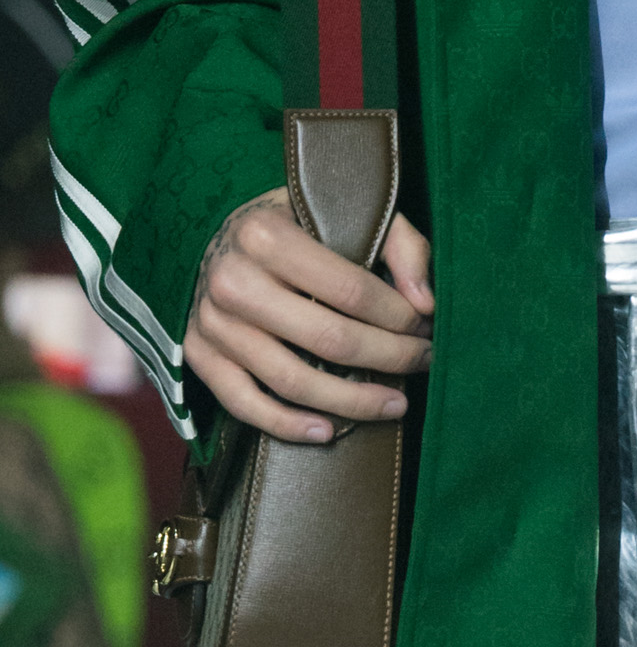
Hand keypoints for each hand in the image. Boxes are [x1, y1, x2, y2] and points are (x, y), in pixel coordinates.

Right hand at [185, 189, 433, 442]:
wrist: (219, 240)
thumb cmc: (293, 231)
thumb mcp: (341, 214)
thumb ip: (398, 243)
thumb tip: (425, 303)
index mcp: (265, 234)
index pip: (351, 291)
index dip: (399, 317)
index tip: (425, 327)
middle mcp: (233, 279)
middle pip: (330, 340)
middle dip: (390, 358)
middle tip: (423, 362)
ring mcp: (213, 322)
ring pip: (294, 381)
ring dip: (353, 403)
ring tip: (395, 403)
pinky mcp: (200, 356)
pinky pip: (246, 406)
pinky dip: (288, 426)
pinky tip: (328, 432)